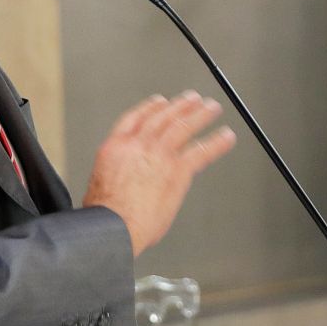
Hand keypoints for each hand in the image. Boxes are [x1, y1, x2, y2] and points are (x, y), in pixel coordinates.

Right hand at [83, 92, 236, 256]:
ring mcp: (160, 155)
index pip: (136, 117)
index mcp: (116, 146)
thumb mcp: (100, 179)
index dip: (151, 107)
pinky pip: (202, 151)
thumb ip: (119, 171)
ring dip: (201, 115)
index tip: (161, 102)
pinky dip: (217, 142)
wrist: (113, 226)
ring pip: (183, 126)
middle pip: (163, 116)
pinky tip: (226, 137)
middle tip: (193, 99)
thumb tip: (129, 179)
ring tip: (211, 109)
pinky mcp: (178, 170)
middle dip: (181, 106)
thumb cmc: (105, 214)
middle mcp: (139, 144)